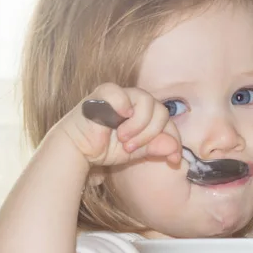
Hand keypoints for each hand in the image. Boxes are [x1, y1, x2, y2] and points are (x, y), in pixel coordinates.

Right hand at [57, 83, 181, 165]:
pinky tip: (117, 121)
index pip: (168, 122)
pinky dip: (124, 107)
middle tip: (131, 148)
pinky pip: (122, 93)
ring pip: (147, 101)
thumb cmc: (104, 149)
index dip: (175, 140)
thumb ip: (155, 147)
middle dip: (150, 134)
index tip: (174, 160)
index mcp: (145, 113)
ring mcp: (122, 95)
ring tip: (122, 139)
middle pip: (161, 111)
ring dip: (138, 126)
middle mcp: (136, 101)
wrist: (77, 150)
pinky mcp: (105, 92)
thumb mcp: (135, 152)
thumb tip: (175, 148)